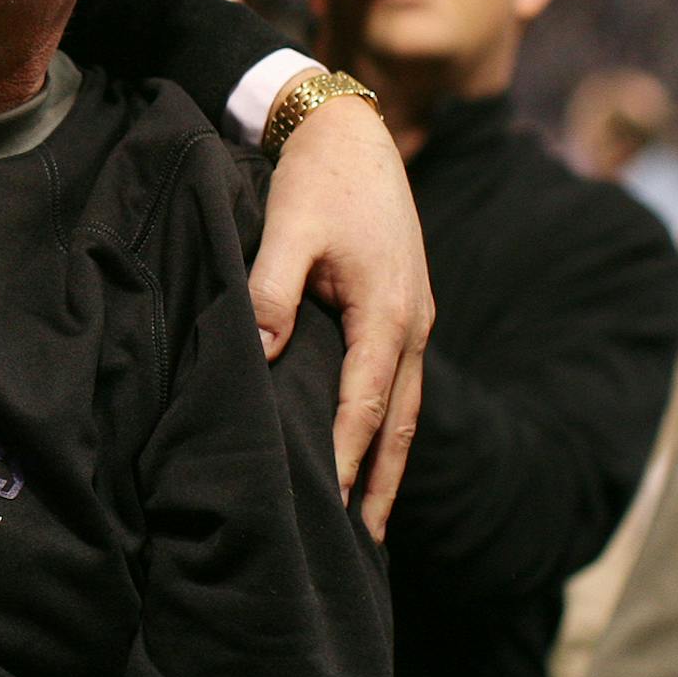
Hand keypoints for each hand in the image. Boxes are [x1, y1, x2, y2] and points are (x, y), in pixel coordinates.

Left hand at [250, 86, 431, 541]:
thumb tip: (260, 354)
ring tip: (371, 516)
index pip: (366, 405)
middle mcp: (414, 325)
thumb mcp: (286, 231)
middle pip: (400, 422)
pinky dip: (387, 421)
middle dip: (383, 483)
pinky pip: (400, 381)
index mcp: (389, 313)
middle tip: (365, 544)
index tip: (332, 508)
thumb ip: (270, 292)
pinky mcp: (405, 308)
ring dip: (389, 459)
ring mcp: (416, 318)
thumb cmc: (316, 181)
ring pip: (405, 406)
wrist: (352, 132)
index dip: (349, 459)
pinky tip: (371, 446)